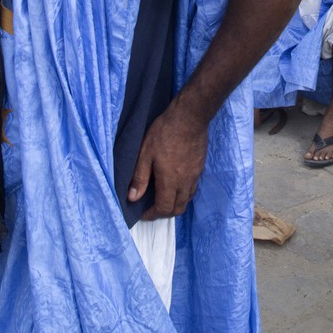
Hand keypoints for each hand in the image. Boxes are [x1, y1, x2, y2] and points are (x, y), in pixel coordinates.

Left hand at [128, 102, 209, 218]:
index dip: (152, 215)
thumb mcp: (145, 153)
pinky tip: (176, 183)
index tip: (143, 213)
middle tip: (152, 207)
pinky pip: (193, 188)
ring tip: (164, 196)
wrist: (190, 117)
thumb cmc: (165, 133)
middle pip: (178, 209)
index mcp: (170, 181)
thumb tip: (132, 198)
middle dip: (164, 212)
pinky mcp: (200, 167)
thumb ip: (139, 177)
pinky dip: (183, 193)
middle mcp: (185, 182)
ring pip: (187, 199)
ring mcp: (195, 175)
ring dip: (175, 203)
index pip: (163, 208)